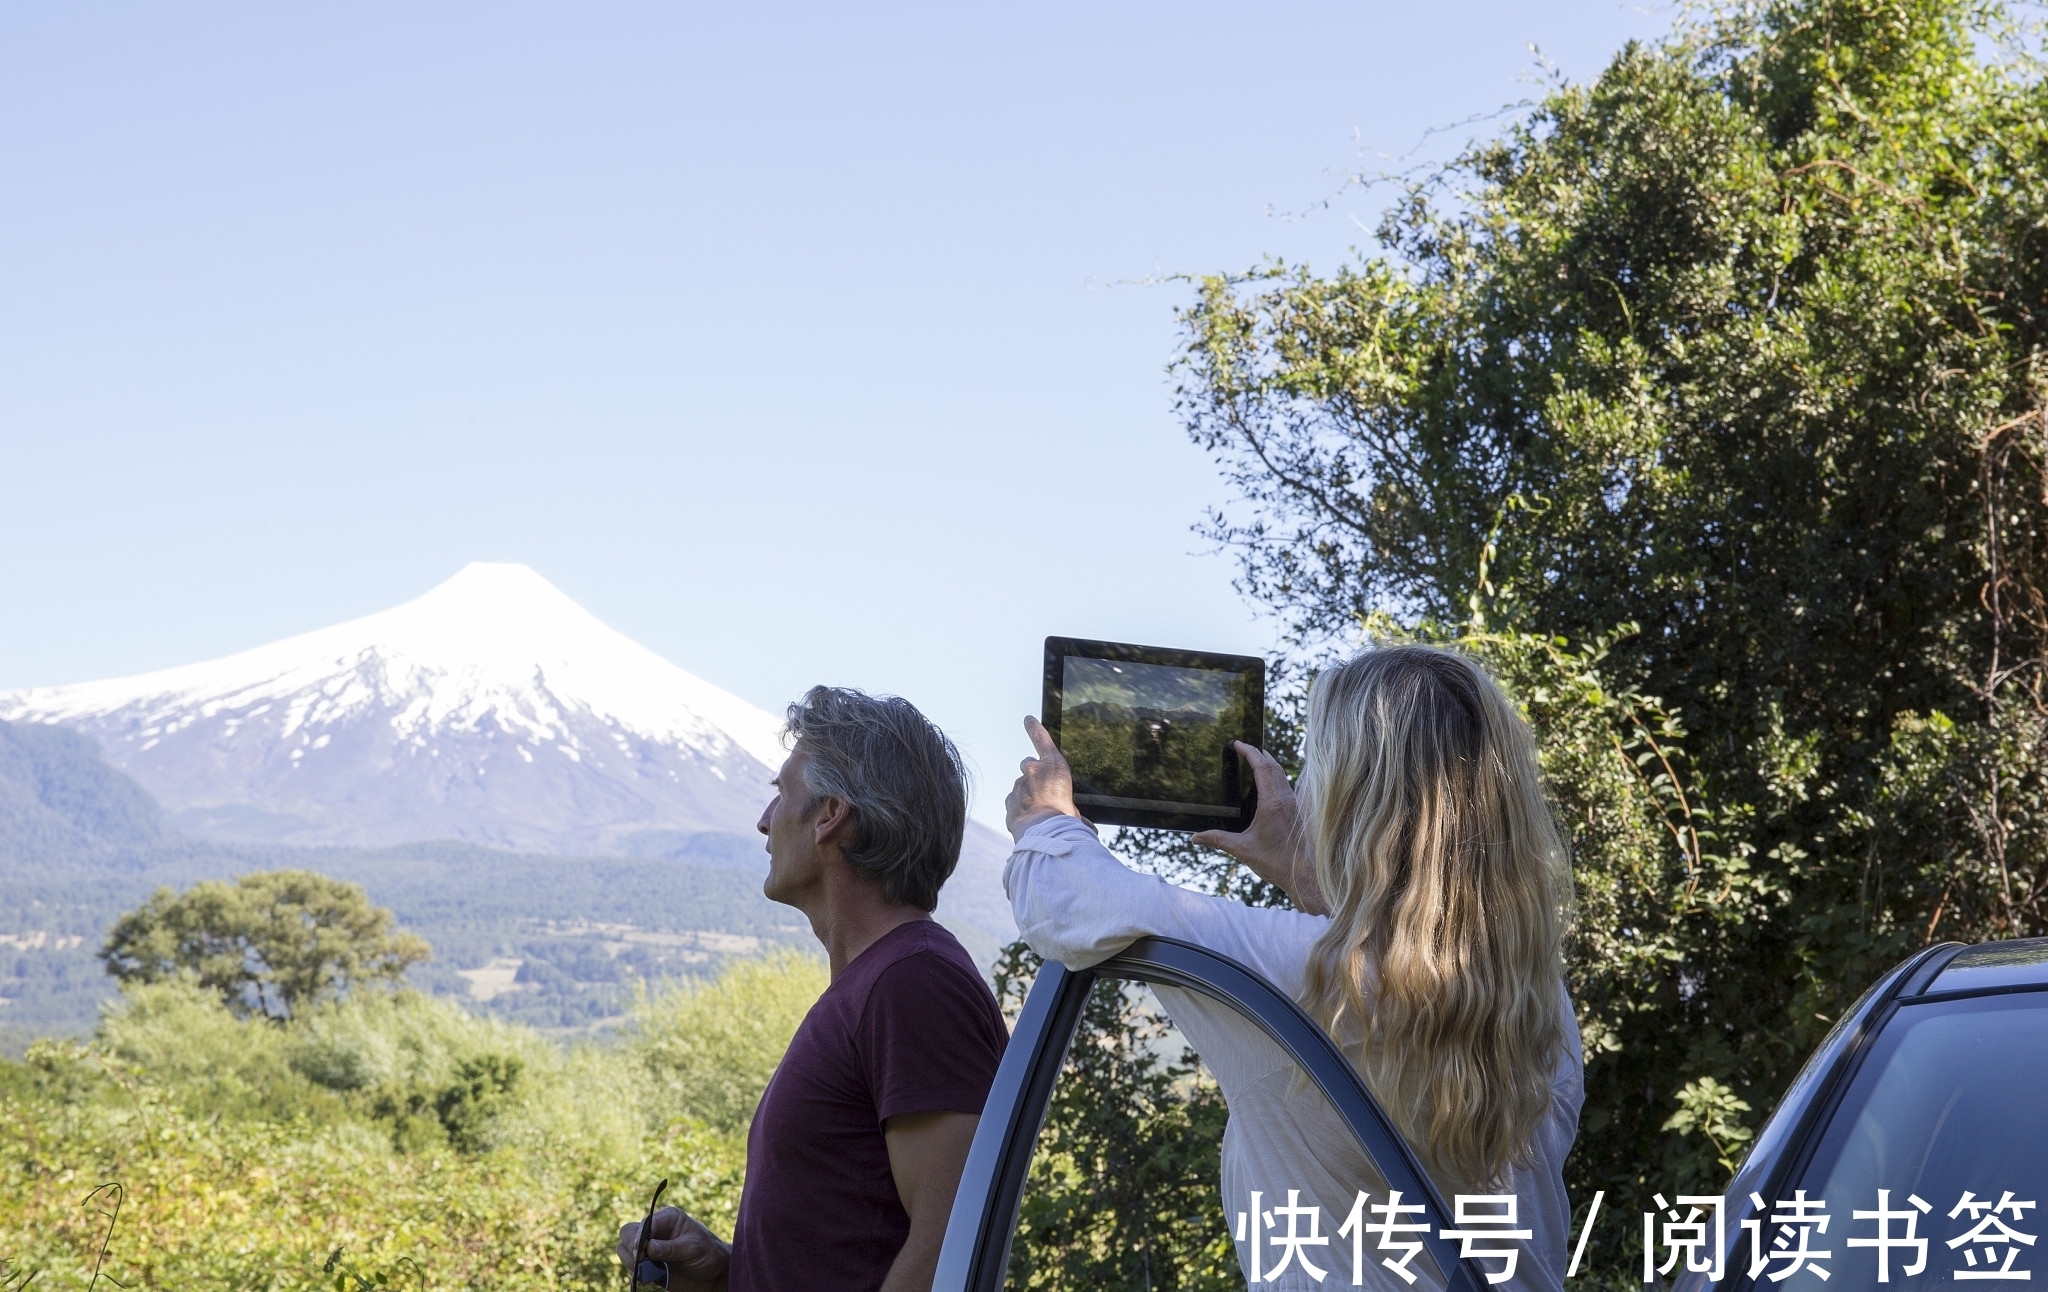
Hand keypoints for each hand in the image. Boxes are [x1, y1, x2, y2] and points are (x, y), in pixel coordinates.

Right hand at [617, 1206, 730, 1291]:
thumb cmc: (708, 1254)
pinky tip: (648, 1275)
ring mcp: (649, 1247)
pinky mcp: (647, 1263)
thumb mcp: (693, 1248)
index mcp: (668, 1218)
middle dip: (631, 1246)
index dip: (640, 1235)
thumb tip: (648, 1248)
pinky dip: (634, 1270)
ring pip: (624, 1248)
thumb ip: (670, 1248)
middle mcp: (656, 1230)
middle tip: (640, 1260)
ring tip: (646, 1269)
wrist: (713, 1275)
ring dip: (630, 1259)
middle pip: (628, 1232)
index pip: (646, 1222)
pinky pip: (629, 1264)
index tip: (641, 1251)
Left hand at [1006, 716, 1083, 840]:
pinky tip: (1029, 820)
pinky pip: (1014, 801)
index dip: (1034, 728)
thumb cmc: (1065, 819)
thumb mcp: (1075, 810)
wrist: (1045, 833)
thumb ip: (1074, 812)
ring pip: (1021, 786)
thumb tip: (1088, 828)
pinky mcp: (1009, 800)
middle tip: (1042, 792)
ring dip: (1028, 795)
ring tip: (1039, 813)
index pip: (1041, 739)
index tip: (1028, 719)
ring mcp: (1019, 785)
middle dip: (1033, 775)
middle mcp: (1034, 771)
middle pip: (1028, 765)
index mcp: (1054, 766)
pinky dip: (1020, 808)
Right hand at [1191, 742, 1325, 915]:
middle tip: (1244, 747)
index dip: (1249, 752)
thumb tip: (1194, 838)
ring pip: (1283, 774)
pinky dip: (1276, 776)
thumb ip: (1218, 840)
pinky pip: (1287, 785)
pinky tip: (1268, 785)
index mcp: (1272, 803)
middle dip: (1258, 753)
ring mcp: (1295, 804)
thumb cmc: (1276, 862)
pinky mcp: (1298, 811)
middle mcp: (1286, 799)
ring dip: (1269, 763)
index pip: (1262, 767)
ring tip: (1256, 759)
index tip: (1237, 743)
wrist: (1304, 875)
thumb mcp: (1242, 850)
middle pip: (1273, 765)